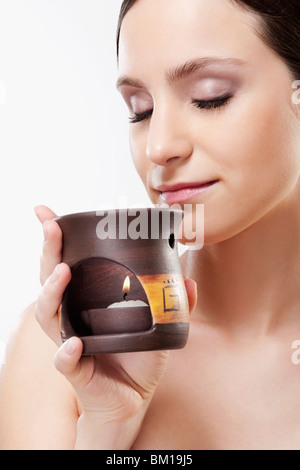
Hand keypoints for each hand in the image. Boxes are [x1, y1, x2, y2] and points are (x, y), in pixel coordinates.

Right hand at [34, 205, 196, 448]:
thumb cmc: (138, 356)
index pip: (65, 263)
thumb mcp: (159, 325)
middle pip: (50, 280)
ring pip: (49, 315)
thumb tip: (190, 281)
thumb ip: (173, 303)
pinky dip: (66, 352)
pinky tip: (74, 344)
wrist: (132, 398)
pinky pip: (65, 361)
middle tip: (52, 226)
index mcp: (86, 300)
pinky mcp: (76, 370)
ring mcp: (70, 341)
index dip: (54, 239)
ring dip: (52, 292)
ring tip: (63, 272)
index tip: (45, 212)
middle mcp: (72, 316)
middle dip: (49, 252)